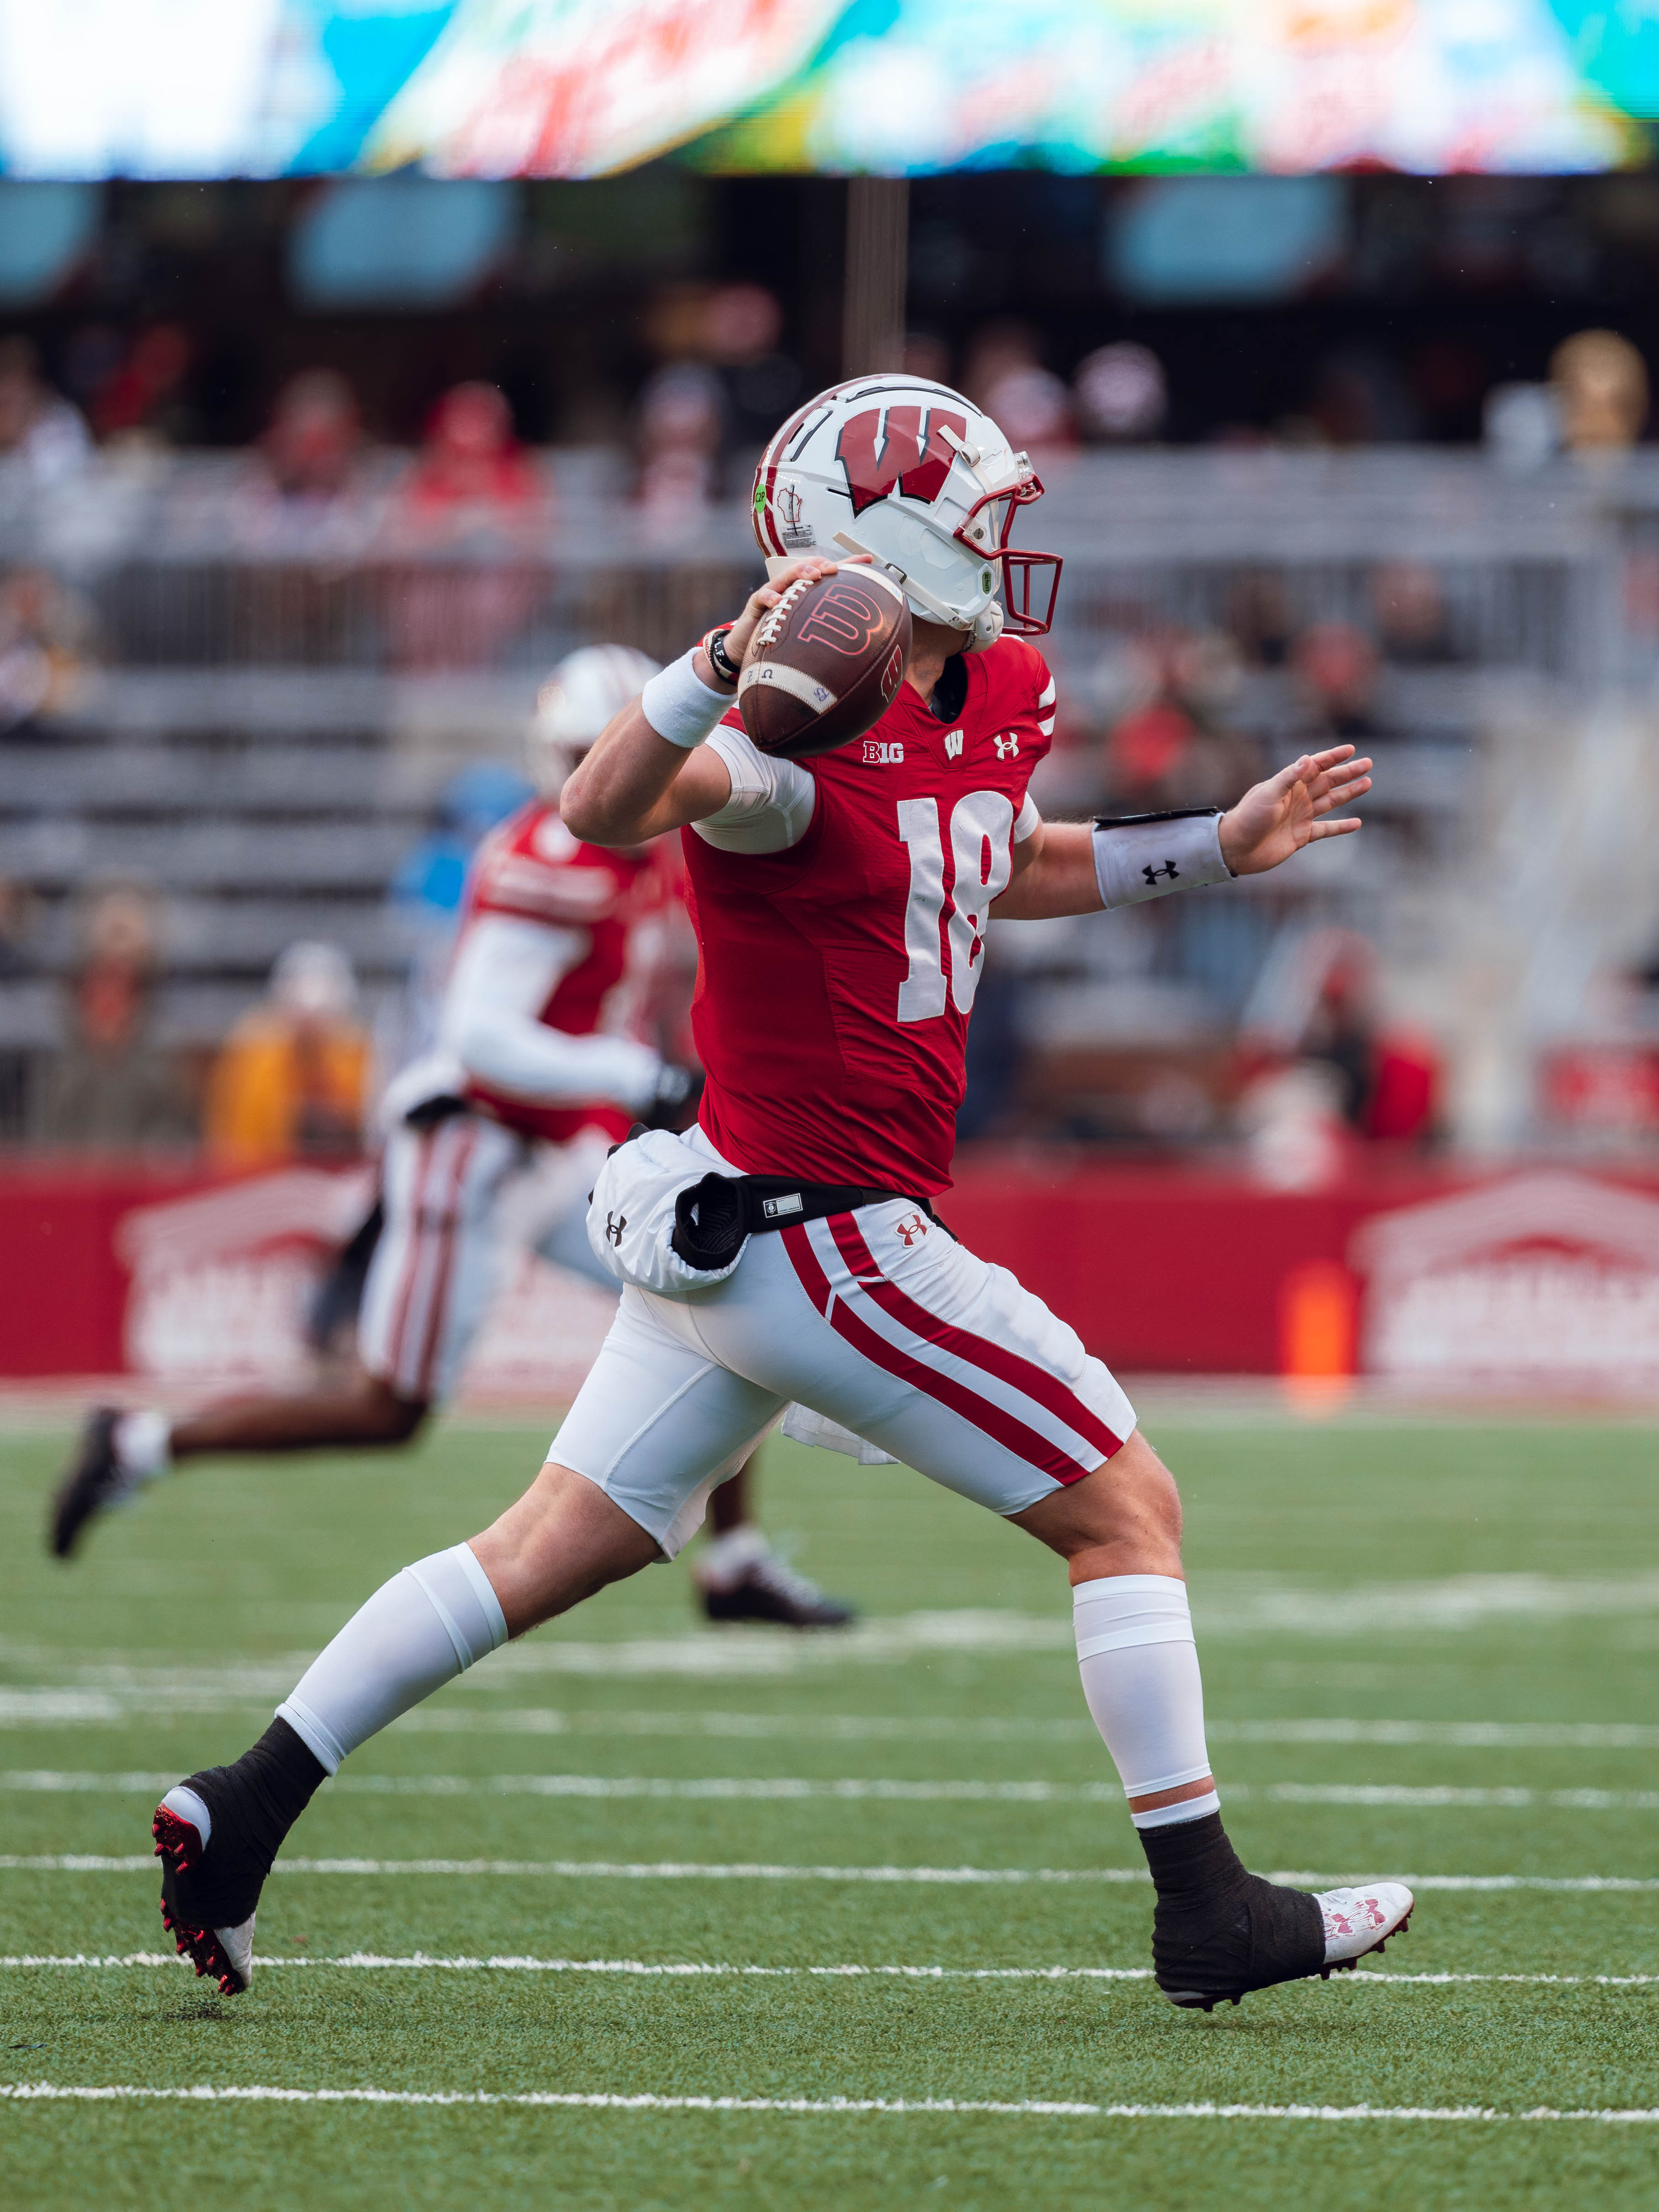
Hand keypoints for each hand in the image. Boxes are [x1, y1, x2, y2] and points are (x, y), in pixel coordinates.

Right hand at [694, 556, 862, 684]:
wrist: (745, 651)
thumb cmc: (778, 640)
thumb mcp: (805, 636)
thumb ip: (825, 634)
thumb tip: (860, 647)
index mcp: (805, 594)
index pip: (828, 575)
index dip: (848, 565)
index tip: (869, 560)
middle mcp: (790, 590)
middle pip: (808, 569)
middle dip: (822, 565)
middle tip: (835, 570)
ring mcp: (773, 594)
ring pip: (787, 576)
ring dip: (800, 572)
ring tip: (813, 575)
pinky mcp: (756, 605)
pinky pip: (762, 596)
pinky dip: (770, 597)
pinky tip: (778, 602)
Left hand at [1218, 744, 1372, 876]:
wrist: (1236, 848)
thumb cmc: (1248, 817)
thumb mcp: (1268, 794)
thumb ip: (1289, 777)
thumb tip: (1307, 758)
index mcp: (1289, 784)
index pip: (1315, 766)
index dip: (1333, 757)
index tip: (1351, 749)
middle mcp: (1297, 798)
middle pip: (1327, 781)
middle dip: (1347, 772)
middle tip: (1368, 763)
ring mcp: (1300, 816)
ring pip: (1330, 802)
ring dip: (1349, 793)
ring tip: (1367, 783)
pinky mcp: (1301, 836)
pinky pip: (1326, 830)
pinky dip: (1341, 827)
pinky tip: (1356, 823)